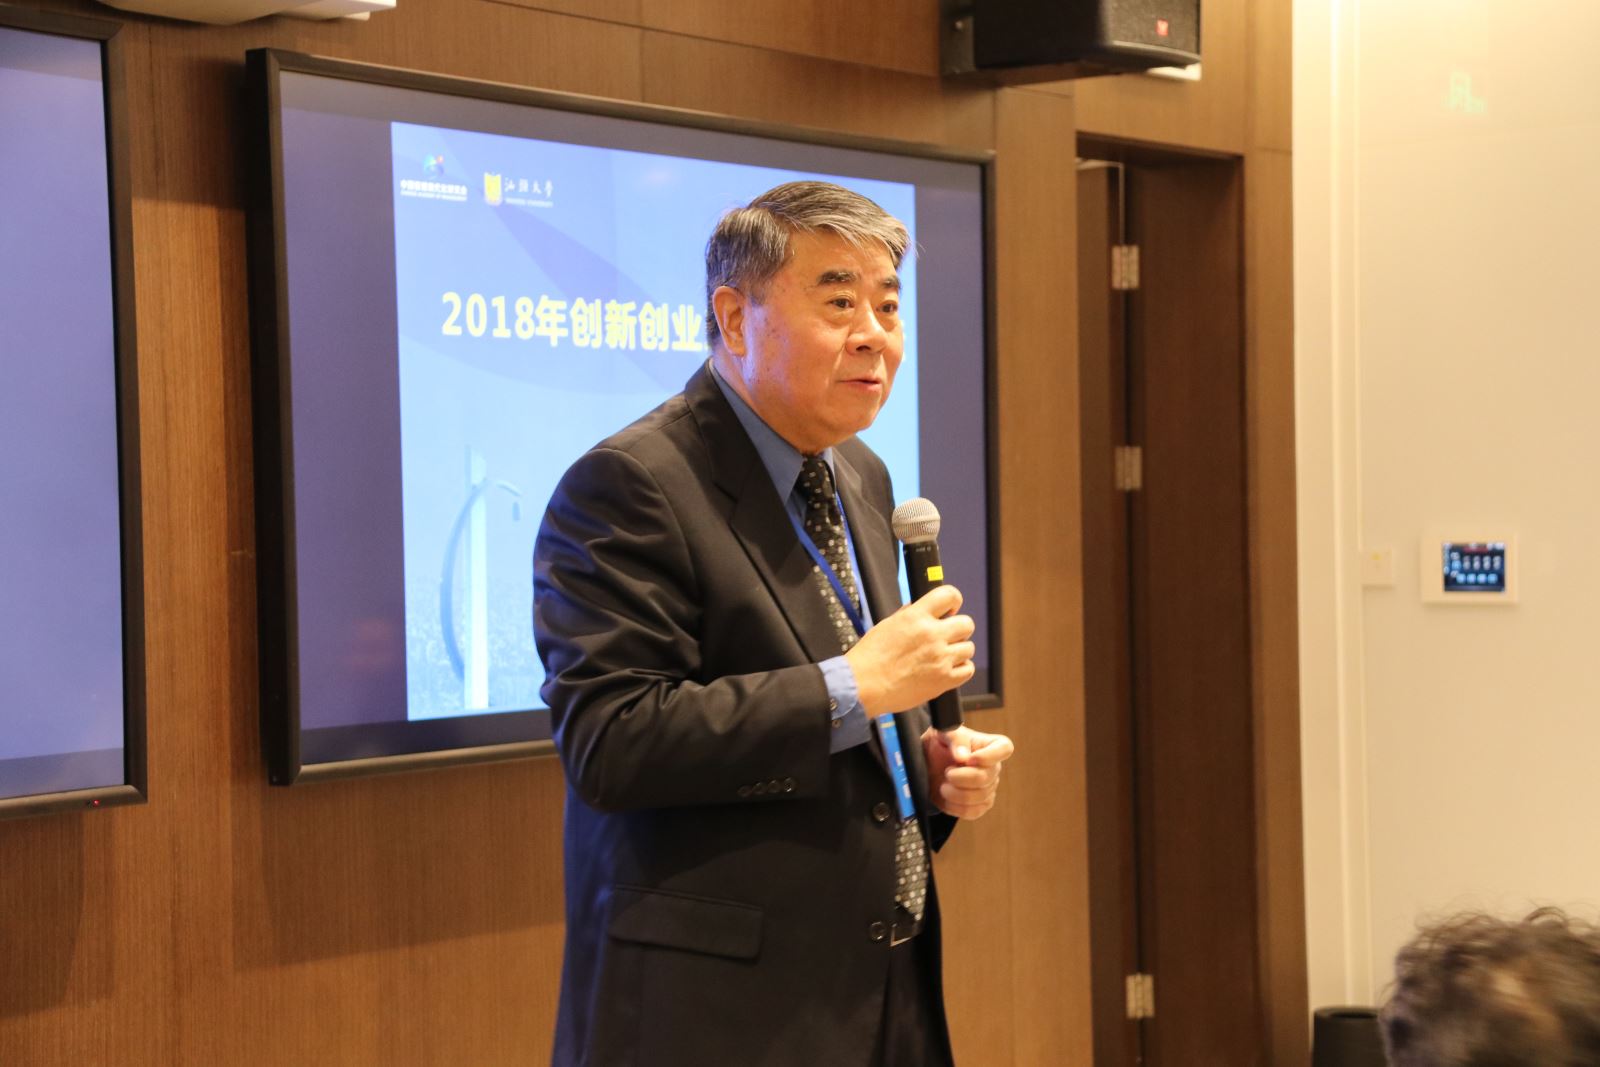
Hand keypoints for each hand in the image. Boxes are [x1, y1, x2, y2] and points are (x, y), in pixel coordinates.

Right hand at [845, 585, 974, 715]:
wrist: (864, 685)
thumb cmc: (870, 657)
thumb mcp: (888, 625)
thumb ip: (910, 615)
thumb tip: (923, 610)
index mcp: (916, 617)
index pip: (949, 595)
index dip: (954, 601)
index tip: (951, 610)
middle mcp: (932, 634)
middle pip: (966, 623)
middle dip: (958, 629)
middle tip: (947, 636)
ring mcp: (940, 658)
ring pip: (969, 648)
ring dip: (958, 651)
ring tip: (944, 656)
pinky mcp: (944, 679)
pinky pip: (968, 670)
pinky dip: (961, 669)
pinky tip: (948, 669)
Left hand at [923, 726, 1012, 819]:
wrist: (929, 764)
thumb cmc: (940, 744)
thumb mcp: (943, 733)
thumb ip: (954, 739)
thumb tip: (963, 756)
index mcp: (990, 744)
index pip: (1004, 748)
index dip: (989, 756)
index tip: (969, 759)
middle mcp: (994, 766)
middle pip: (986, 777)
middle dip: (962, 777)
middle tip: (947, 772)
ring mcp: (989, 787)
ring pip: (980, 796)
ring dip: (956, 793)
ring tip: (943, 785)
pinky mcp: (980, 805)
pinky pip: (973, 811)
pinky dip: (956, 806)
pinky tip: (946, 797)